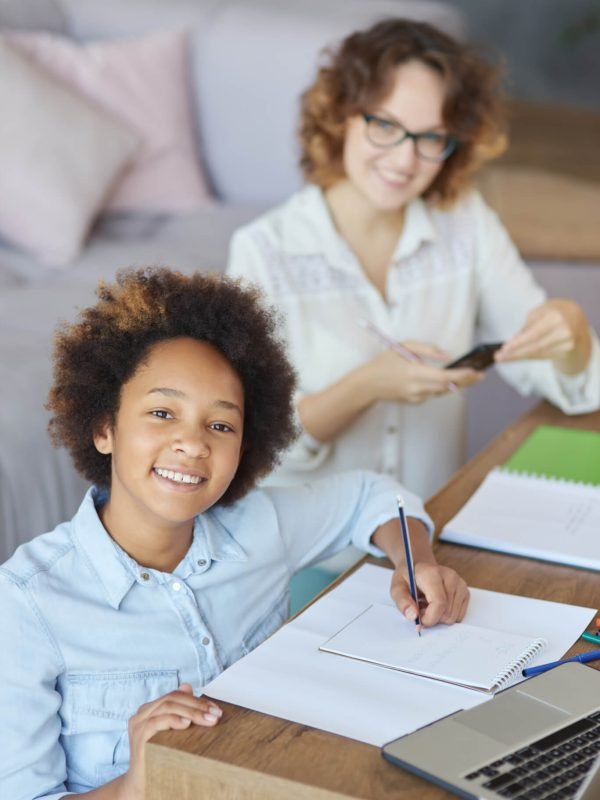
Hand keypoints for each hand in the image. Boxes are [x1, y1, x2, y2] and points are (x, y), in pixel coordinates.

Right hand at [120, 683, 221, 799]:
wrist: (141, 785)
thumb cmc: (159, 757)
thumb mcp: (171, 732)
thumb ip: (178, 711)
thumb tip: (187, 686)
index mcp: (149, 709)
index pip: (175, 696)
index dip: (196, 700)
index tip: (215, 709)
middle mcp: (142, 713)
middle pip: (172, 699)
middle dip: (197, 705)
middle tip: (216, 714)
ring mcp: (138, 724)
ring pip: (167, 707)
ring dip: (191, 712)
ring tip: (208, 719)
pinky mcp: (138, 737)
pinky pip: (156, 722)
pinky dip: (173, 720)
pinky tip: (186, 724)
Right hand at [363, 342, 482, 404]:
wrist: (369, 384)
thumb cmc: (386, 361)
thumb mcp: (404, 346)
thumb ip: (427, 349)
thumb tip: (448, 356)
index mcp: (414, 372)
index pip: (445, 377)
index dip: (462, 376)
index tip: (476, 372)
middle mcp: (417, 388)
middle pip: (448, 387)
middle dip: (466, 381)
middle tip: (481, 375)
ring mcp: (416, 397)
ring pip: (443, 391)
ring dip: (456, 384)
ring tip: (471, 377)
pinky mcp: (415, 402)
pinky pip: (433, 394)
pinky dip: (441, 387)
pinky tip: (448, 380)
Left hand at [390, 562, 468, 626]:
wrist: (419, 567)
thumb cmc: (408, 578)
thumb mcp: (396, 587)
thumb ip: (402, 601)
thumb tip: (412, 616)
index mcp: (432, 573)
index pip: (439, 603)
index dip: (430, 618)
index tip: (419, 620)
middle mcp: (450, 577)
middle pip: (447, 613)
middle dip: (432, 618)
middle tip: (421, 608)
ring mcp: (460, 584)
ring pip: (454, 617)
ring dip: (439, 617)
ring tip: (428, 606)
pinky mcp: (465, 592)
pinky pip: (459, 615)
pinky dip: (447, 615)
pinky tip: (438, 606)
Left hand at [495, 299, 591, 374]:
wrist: (575, 317)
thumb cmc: (551, 312)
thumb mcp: (538, 312)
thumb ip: (526, 327)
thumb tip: (512, 343)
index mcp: (555, 316)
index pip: (533, 334)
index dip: (518, 343)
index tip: (503, 349)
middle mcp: (563, 330)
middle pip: (535, 346)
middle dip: (515, 353)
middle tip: (499, 357)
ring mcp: (567, 342)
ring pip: (538, 353)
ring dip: (519, 356)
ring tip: (503, 358)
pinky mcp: (567, 350)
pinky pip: (543, 355)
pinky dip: (528, 356)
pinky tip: (517, 357)